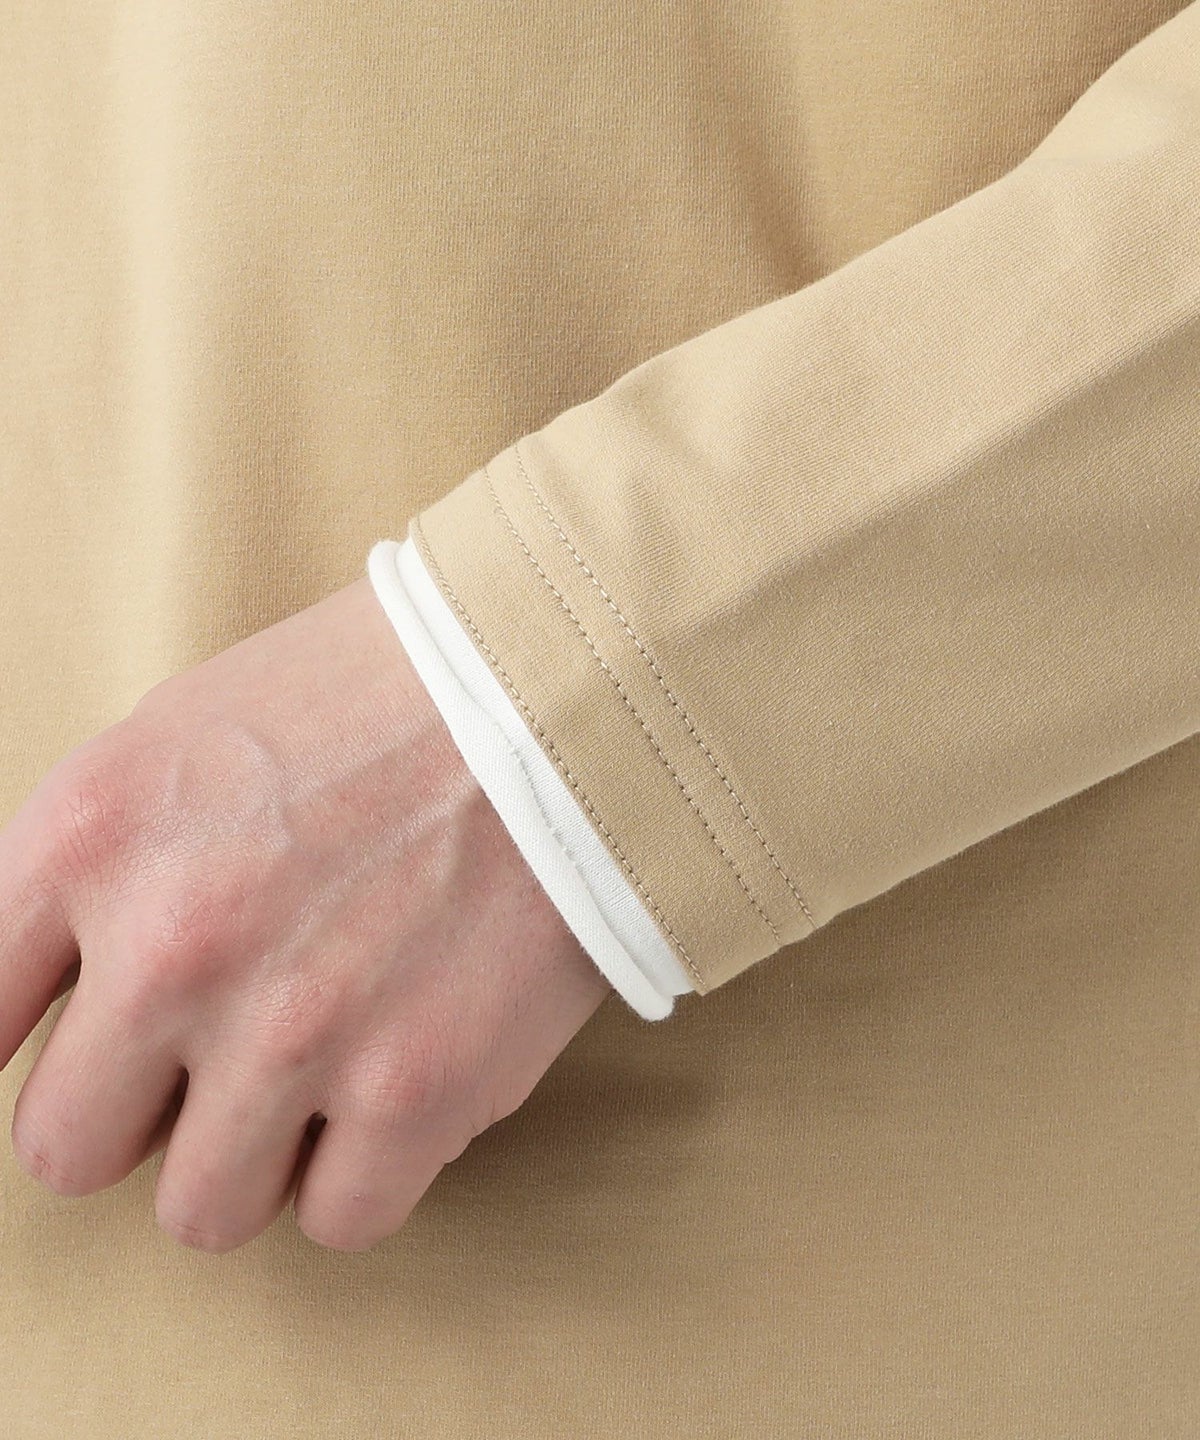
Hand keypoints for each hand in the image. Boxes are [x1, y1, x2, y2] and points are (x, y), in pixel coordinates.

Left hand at [0, 574, 612, 1252]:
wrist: (558, 691)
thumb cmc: (379, 698)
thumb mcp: (184, 735)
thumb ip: (92, 873)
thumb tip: (53, 996)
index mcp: (92, 838)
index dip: (35, 1042)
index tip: (85, 1048)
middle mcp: (170, 949)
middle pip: (68, 1148)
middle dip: (142, 1110)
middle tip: (218, 1052)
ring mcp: (291, 1033)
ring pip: (200, 1210)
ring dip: (255, 1153)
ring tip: (323, 1066)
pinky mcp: (415, 1094)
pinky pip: (338, 1220)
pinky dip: (365, 1170)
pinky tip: (399, 1082)